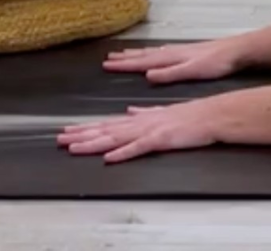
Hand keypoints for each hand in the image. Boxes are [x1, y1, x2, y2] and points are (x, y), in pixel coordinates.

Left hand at [59, 99, 216, 162]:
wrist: (211, 115)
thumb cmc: (190, 117)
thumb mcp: (163, 112)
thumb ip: (145, 112)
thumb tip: (129, 110)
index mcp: (139, 119)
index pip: (107, 124)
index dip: (86, 127)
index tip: (68, 130)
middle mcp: (140, 123)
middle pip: (105, 130)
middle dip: (81, 135)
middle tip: (59, 139)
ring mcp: (149, 131)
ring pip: (115, 139)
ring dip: (93, 143)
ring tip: (74, 148)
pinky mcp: (161, 140)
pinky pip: (138, 148)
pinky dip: (123, 153)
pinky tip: (109, 159)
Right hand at [104, 39, 240, 83]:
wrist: (235, 51)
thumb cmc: (216, 62)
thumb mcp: (192, 71)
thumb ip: (170, 73)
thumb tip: (148, 74)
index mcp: (170, 58)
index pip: (141, 61)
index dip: (124, 64)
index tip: (107, 64)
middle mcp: (171, 52)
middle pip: (143, 55)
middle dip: (125, 58)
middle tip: (108, 58)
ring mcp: (178, 51)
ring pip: (151, 52)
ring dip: (136, 54)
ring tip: (123, 54)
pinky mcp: (186, 53)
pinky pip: (161, 51)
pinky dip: (151, 53)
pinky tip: (153, 54)